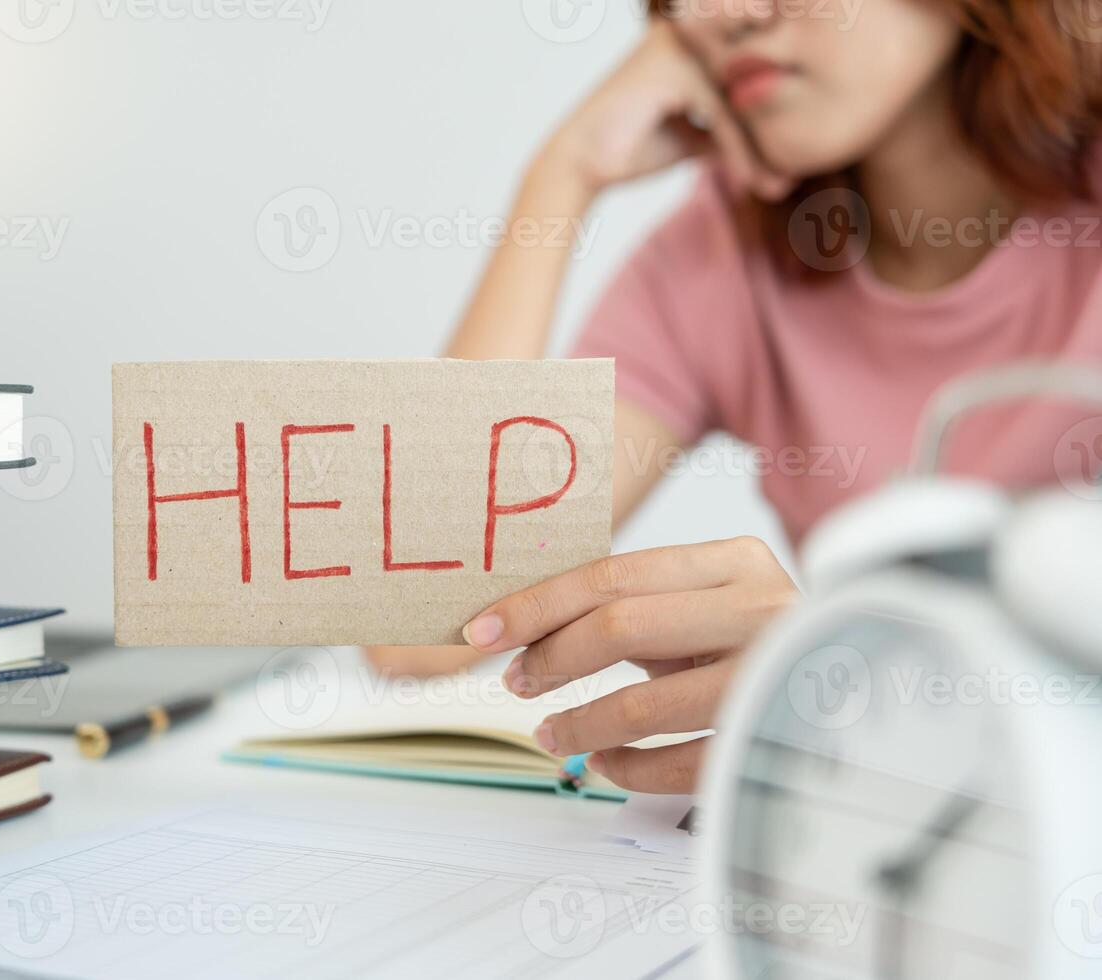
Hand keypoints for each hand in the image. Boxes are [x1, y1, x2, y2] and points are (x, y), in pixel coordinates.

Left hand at [462, 537, 798, 792]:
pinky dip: (626, 769)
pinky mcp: (772, 741)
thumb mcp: (704, 605)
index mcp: (733, 562)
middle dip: (550, 659)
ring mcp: (770, 678)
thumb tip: (525, 623)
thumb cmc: (754, 642)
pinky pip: (677, 765)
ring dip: (579, 723)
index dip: (535, 606)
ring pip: (643, 704)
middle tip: (515, 680)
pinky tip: (604, 761)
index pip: (611, 576)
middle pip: (620, 628)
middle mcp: (759, 610)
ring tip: (550, 730)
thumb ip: (634, 604)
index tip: (481, 631)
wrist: (858, 684)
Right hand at [535, 18, 789, 200]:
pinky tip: (753, 184)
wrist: (581, 165)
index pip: (750, 66)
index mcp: (692, 40)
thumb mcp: (695, 134)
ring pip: (742, 98)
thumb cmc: (632, 146)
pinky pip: (723, 113)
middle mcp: (688, 33)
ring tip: (781, 186)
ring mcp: (680, 47)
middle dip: (781, 124)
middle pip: (754, 77)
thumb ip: (728, 127)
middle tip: (803, 167)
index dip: (776, 103)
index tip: (801, 148)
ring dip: (763, 147)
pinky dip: (739, 153)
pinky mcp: (675, 71)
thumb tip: (774, 145)